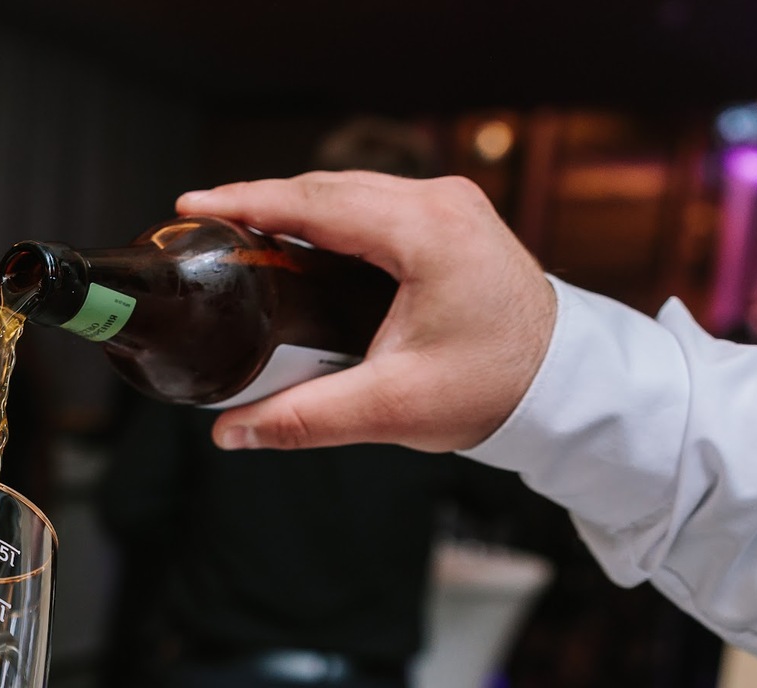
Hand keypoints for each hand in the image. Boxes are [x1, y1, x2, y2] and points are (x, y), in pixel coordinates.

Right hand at [174, 171, 558, 452]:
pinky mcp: (451, 220)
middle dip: (258, 201)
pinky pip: (372, 203)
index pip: (314, 202)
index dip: (245, 203)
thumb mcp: (392, 407)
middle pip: (325, 187)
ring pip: (348, 191)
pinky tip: (294, 235)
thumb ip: (305, 418)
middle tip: (201, 222)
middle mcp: (439, 203)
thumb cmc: (495, 388)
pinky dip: (325, 214)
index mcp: (426, 232)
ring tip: (237, 228)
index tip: (192, 208)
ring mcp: (449, 205)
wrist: (564, 385)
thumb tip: (231, 431)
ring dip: (291, 205)